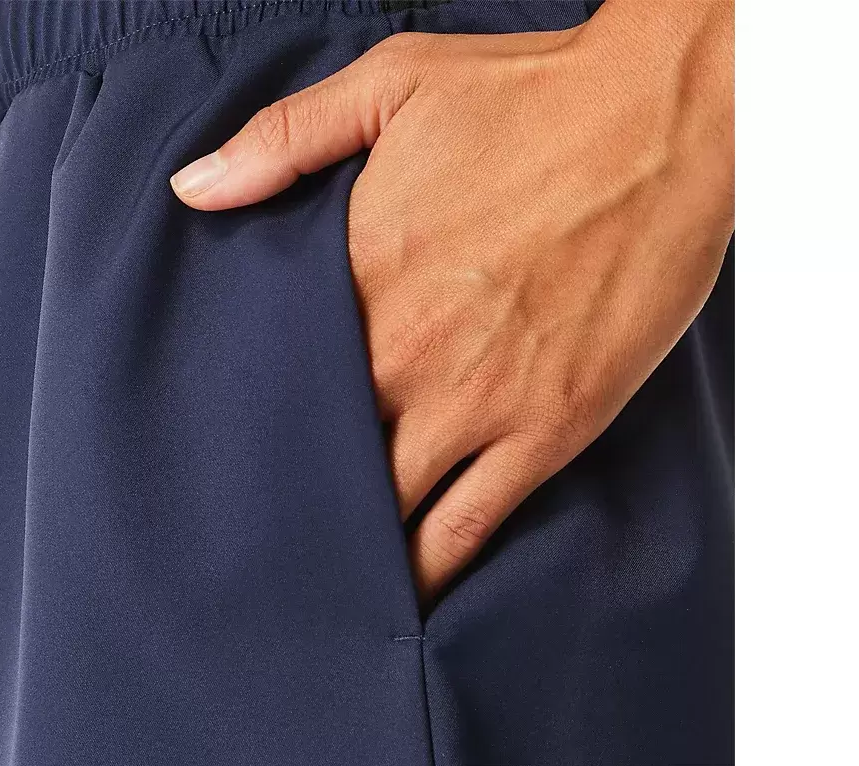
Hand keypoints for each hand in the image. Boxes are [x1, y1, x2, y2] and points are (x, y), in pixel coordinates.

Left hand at [170, 0, 733, 602]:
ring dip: (347, 540)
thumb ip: (283, 140)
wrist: (664, 120)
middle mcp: (408, 349)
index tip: (215, 443)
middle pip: (320, 449)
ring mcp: (479, 399)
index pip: (272, 371)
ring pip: (387, 504)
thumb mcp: (392, 84)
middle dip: (286, 489)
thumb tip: (194, 188)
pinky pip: (471, 523)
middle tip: (251, 526)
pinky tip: (402, 589)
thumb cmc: (532, 96)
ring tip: (310, 575)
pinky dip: (431, 565)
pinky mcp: (548, 428)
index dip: (242, 414)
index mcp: (361, 270)